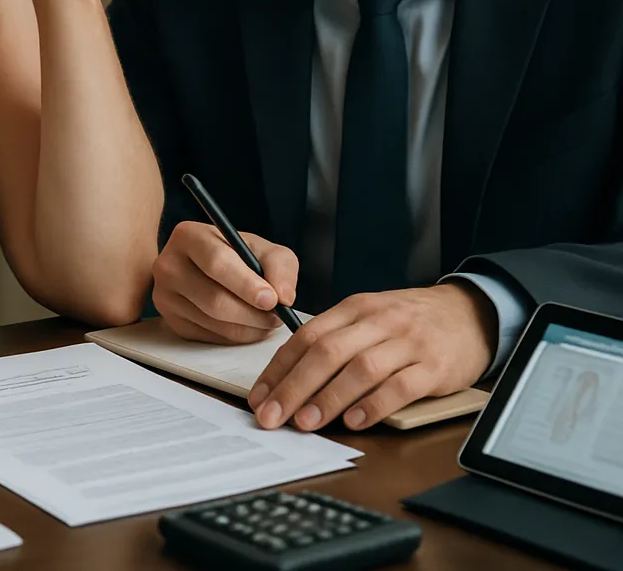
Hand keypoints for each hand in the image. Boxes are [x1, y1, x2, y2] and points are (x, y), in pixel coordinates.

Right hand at [152, 220, 298, 343]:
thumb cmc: (239, 256)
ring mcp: (165, 295)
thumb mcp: (264, 249)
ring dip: (247, 327)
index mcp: (188, 236)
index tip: (272, 300)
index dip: (246, 284)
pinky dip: (234, 336)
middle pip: (213, 299)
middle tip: (276, 316)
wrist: (211, 268)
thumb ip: (280, 267)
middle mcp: (168, 265)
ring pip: (212, 321)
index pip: (216, 263)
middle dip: (252, 313)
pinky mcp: (171, 321)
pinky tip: (247, 325)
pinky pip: (207, 337)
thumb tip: (284, 297)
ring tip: (267, 320)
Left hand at [247, 283, 497, 430]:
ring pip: (359, 369)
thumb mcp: (370, 317)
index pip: (306, 336)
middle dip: (293, 387)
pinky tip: (355, 421)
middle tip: (272, 416)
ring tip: (306, 422)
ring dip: (328, 398)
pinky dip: (374, 405)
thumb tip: (291, 376)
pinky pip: (400, 386)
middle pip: (326, 352)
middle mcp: (377, 321)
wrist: (469, 313)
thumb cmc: (410, 321)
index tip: (260, 396)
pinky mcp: (433, 366)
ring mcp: (406, 342)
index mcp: (354, 308)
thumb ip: (337, 339)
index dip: (279, 368)